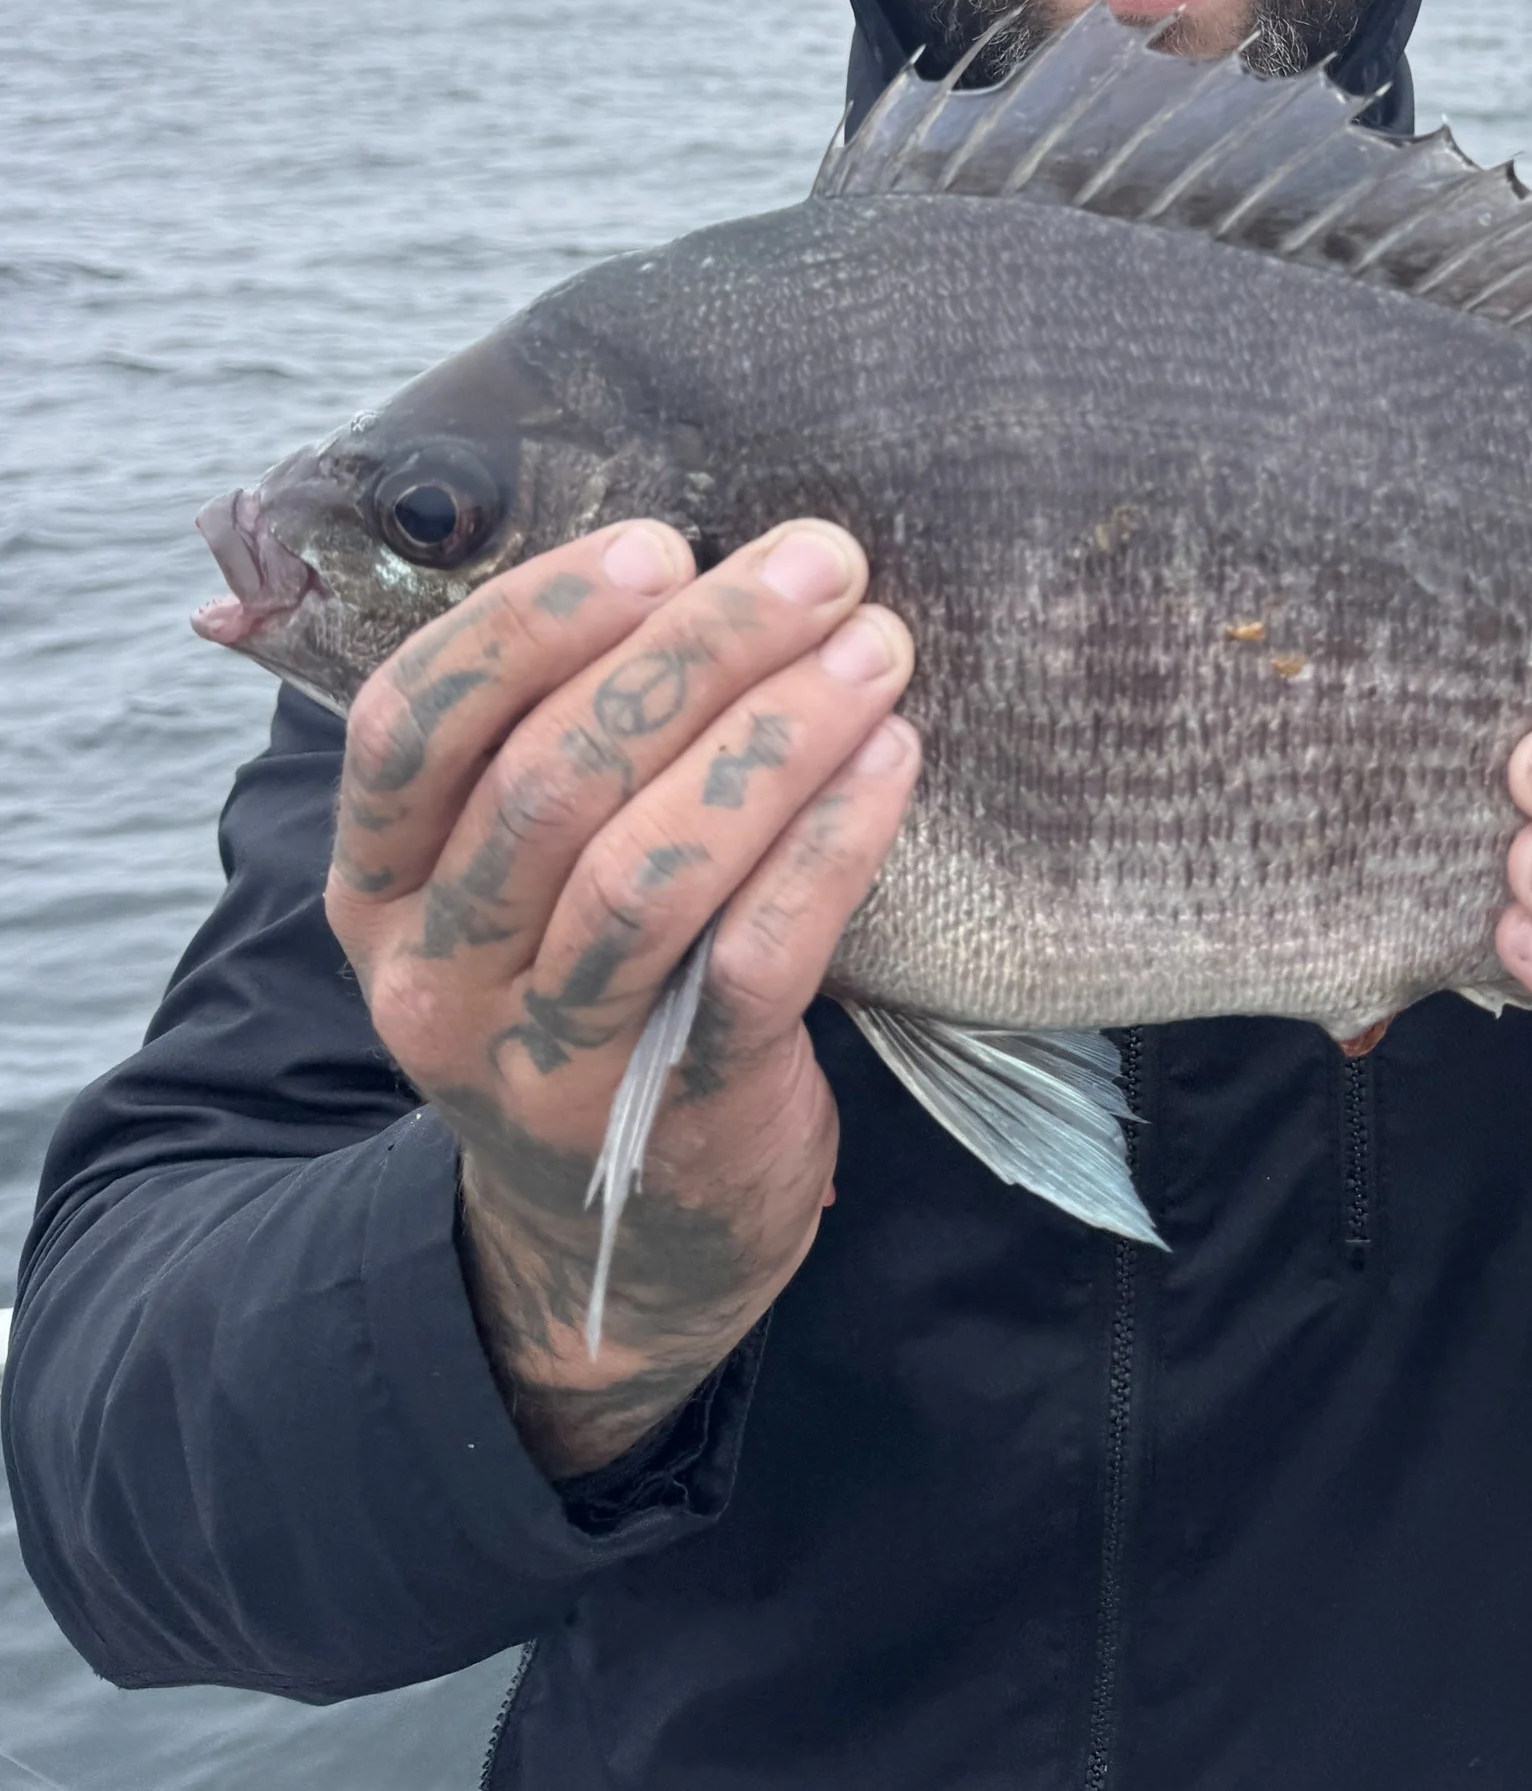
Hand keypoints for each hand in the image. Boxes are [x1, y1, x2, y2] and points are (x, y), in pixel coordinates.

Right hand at [325, 518, 918, 1475]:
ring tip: (874, 649)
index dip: (533, 619)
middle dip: (697, 651)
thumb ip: (554, 741)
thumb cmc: (593, 989)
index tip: (662, 542)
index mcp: (380, 885)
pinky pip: (752, 961)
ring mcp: (545, 1058)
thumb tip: (696, 559)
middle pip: (549, 780)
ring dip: (774, 738)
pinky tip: (891, 763)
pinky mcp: (673, 1114)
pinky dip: (826, 848)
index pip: (411, 724)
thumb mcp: (516, 885)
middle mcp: (437, 972)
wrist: (626, 1247)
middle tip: (822, 565)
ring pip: (646, 872)